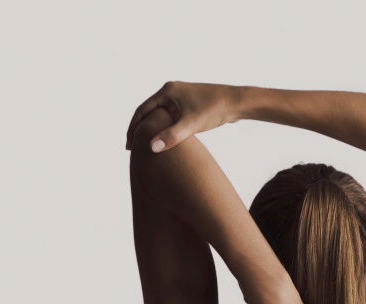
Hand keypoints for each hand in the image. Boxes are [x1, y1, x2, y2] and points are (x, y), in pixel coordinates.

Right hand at [126, 81, 240, 151]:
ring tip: (145, 148)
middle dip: (140, 130)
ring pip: (159, 116)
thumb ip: (171, 136)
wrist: (236, 102)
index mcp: (167, 91)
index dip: (133, 129)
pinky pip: (170, 118)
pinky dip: (163, 129)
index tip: (128, 146)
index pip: (142, 110)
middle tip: (133, 150)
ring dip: (151, 130)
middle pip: (148, 112)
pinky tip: (163, 142)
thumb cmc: (214, 109)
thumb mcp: (191, 125)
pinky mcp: (188, 105)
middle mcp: (171, 91)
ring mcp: (180, 97)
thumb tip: (151, 148)